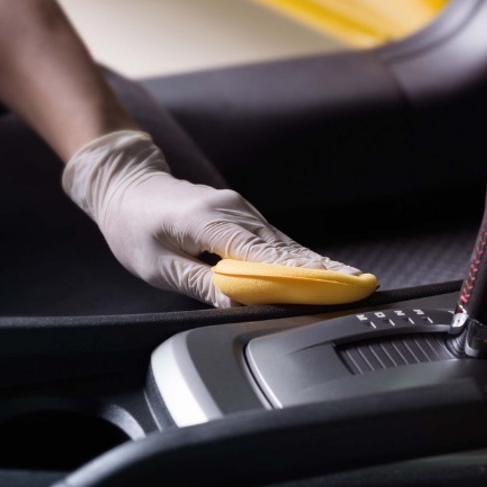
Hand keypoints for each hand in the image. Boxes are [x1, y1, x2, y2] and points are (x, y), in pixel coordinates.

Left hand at [62, 131, 360, 306]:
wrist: (127, 185)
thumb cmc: (134, 227)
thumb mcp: (156, 265)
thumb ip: (199, 283)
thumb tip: (239, 302)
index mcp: (209, 222)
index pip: (262, 255)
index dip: (299, 274)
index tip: (331, 287)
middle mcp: (233, 212)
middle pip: (284, 248)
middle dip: (322, 270)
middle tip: (359, 287)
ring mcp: (241, 211)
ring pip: (284, 244)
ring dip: (316, 264)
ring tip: (351, 282)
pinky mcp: (242, 216)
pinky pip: (275, 240)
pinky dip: (298, 257)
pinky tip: (322, 269)